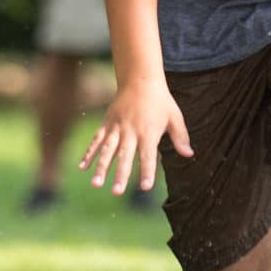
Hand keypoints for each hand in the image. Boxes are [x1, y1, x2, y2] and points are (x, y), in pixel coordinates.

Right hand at [80, 78, 191, 194]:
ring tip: (95, 184)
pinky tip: (82, 167)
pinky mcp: (107, 124)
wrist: (139, 79)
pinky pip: (96, 140)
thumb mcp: (175, 117)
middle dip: (120, 174)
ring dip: (101, 167)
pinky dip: (89, 153)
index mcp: (149, 132)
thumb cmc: (160, 101)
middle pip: (124, 156)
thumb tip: (189, 155)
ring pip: (107, 150)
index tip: (145, 188)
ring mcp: (117, 128)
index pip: (148, 156)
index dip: (147, 171)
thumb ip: (181, 137)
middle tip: (116, 192)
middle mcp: (131, 131)